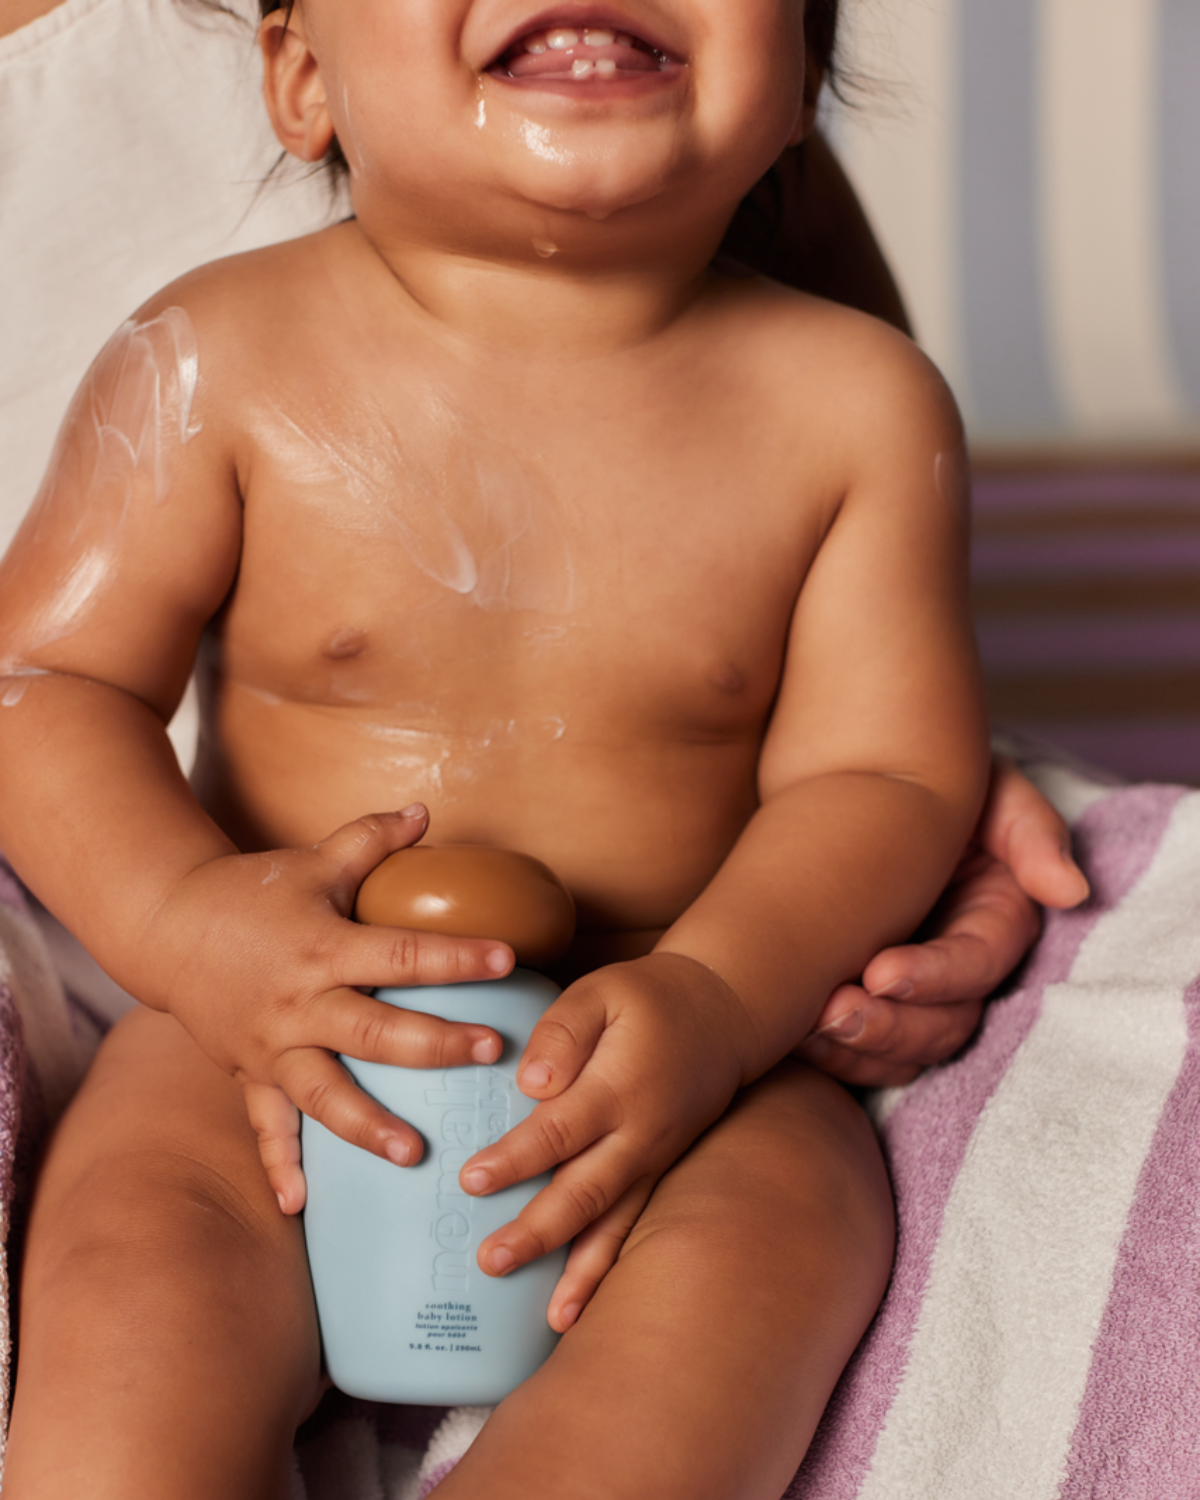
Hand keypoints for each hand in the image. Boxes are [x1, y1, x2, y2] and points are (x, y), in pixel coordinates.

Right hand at [136, 806, 512, 1211]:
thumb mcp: (314, 861)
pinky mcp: (249, 1073)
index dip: (454, 955)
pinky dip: (279, 1166)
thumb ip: (371, 838)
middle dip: (435, 1044)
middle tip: (490, 1051)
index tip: (508, 958)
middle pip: (375, 1032)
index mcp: (322, 948)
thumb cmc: (251, 892)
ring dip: (368, 1126)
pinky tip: (300, 1209)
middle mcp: (299, 1004)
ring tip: (415, 1153)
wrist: (166, 926)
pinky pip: (265, 1126)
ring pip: (324, 1093)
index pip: (400, 954)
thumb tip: (428, 810)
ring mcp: (271, 1046)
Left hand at [457, 952, 751, 1331]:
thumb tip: (531, 1082)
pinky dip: (610, 1267)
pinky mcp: (659, 1171)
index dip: (516, 1158)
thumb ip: (563, 1031)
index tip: (472, 1180)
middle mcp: (641, 1134)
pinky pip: (633, 1225)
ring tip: (554, 1320)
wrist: (722, 1013)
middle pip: (585, 1192)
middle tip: (491, 1260)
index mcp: (619, 1086)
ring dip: (583, 1271)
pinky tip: (584, 1305)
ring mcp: (655, 1159)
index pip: (560, 1130)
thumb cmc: (649, 998)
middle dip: (538, 1231)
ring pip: (616, 1223)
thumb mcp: (602, 992)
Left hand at [798, 756, 1089, 1085]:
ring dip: (857, 1048)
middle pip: (943, 1026)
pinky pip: (861, 1056)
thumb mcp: (986, 788)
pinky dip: (831, 1055)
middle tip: (831, 1011)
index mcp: (995, 919)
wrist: (848, 785)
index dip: (935, 977)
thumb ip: (1030, 830)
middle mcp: (960, 969)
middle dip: (890, 1026)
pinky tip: (792, 1034)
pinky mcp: (868, 1006)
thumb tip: (1070, 891)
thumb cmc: (922, 781)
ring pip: (903, 1054)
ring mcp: (915, 995)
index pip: (978, 965)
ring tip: (807, 1026)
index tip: (879, 973)